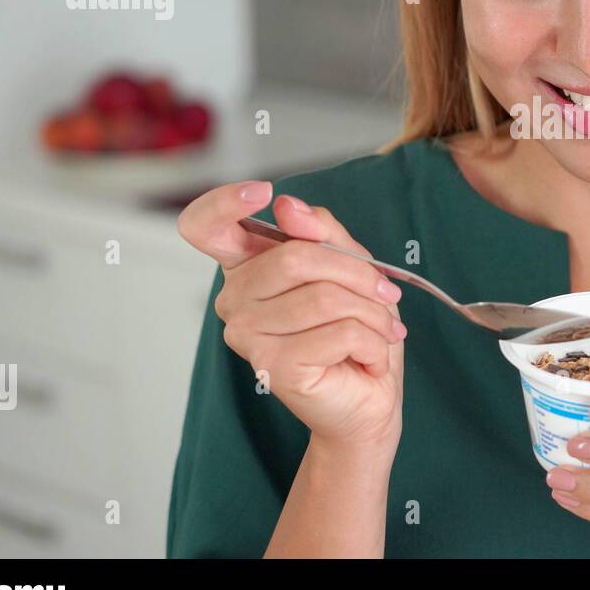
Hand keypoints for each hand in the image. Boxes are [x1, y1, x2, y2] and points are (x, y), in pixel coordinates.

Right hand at [177, 181, 405, 451]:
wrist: (369, 397)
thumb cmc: (355, 330)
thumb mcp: (350, 264)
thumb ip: (321, 231)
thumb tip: (287, 206)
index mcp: (246, 267)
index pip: (204, 226)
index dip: (224, 202)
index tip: (263, 191)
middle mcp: (234, 300)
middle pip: (295, 258)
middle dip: (357, 274)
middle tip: (385, 294)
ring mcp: (246, 336)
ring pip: (324, 297)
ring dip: (372, 311)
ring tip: (384, 328)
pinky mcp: (272, 367)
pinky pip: (339, 333)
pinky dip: (373, 340)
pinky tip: (370, 355)